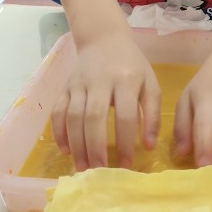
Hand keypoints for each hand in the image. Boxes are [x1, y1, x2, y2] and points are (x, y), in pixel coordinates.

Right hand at [51, 32, 160, 170]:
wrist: (104, 39)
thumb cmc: (131, 66)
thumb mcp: (150, 84)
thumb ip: (153, 114)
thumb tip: (148, 146)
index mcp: (126, 79)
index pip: (125, 115)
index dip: (125, 142)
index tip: (126, 165)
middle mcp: (100, 80)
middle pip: (94, 117)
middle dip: (95, 147)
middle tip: (99, 172)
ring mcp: (79, 83)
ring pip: (73, 116)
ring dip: (76, 144)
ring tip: (82, 168)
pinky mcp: (65, 86)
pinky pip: (58, 111)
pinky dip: (59, 132)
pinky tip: (65, 150)